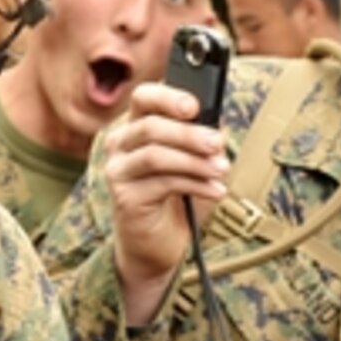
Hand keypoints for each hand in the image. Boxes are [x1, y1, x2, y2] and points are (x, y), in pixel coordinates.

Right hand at [103, 81, 228, 324]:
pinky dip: (195, 184)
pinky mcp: (124, 196)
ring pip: (155, 155)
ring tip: (220, 170)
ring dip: (193, 161)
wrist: (161, 243)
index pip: (144, 97)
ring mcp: (119, 170)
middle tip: (217, 143)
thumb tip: (215, 127)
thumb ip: (200, 139)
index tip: (194, 107)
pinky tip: (214, 190)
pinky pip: (162, 183)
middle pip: (150, 126)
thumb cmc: (179, 197)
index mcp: (136, 125)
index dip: (168, 97)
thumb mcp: (194, 161)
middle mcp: (121, 144)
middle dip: (188, 134)